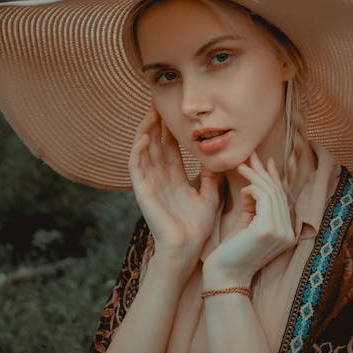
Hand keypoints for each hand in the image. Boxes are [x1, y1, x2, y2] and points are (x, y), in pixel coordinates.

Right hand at [128, 105, 219, 274]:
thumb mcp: (209, 196)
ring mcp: (149, 183)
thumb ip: (211, 177)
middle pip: (155, 145)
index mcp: (174, 180)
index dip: (171, 131)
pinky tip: (144, 135)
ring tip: (151, 112)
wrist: (186, 249)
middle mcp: (160, 178)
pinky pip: (136, 166)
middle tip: (159, 103)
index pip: (170, 149)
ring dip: (145, 131)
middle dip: (157, 124)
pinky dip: (138, 149)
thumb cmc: (197, 228)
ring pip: (144, 151)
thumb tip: (217, 156)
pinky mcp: (141, 190)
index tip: (174, 113)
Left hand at [203, 152, 294, 286]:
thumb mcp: (246, 224)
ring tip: (241, 166)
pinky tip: (243, 187)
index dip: (274, 178)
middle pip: (277, 193)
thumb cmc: (231, 252)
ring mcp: (281, 231)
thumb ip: (253, 206)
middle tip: (252, 155)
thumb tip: (252, 186)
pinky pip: (262, 198)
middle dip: (264, 172)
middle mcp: (288, 232)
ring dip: (255, 176)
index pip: (282, 199)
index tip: (266, 161)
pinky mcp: (268, 228)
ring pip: (270, 193)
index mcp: (285, 232)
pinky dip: (252, 188)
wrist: (224, 275)